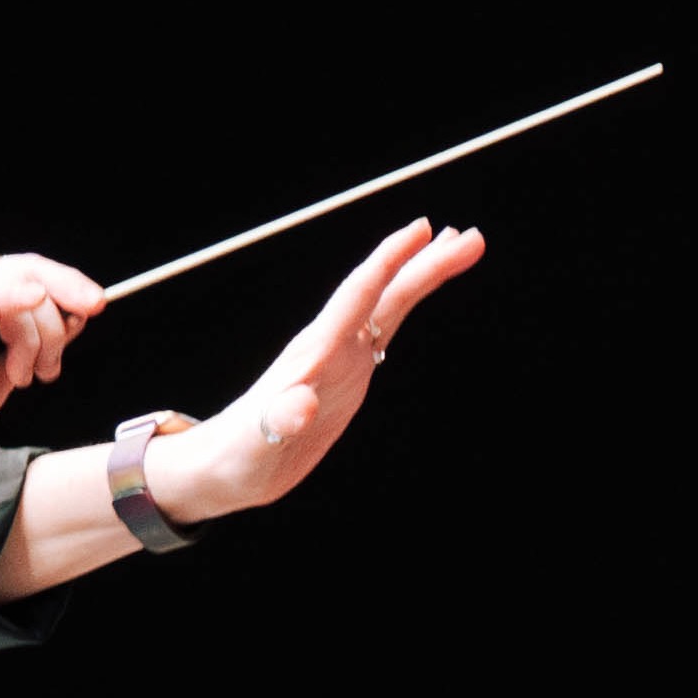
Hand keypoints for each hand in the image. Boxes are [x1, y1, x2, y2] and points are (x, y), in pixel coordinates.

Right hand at [0, 255, 106, 471]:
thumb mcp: (9, 365)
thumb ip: (38, 335)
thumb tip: (81, 309)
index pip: (24, 269)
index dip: (66, 281)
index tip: (97, 303)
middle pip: (25, 269)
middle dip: (65, 297)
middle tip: (90, 317)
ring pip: (16, 289)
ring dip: (36, 336)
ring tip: (23, 375)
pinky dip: (12, 300)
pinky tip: (34, 301)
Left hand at [138, 219, 484, 523]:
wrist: (225, 467)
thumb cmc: (238, 456)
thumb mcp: (258, 444)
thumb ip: (279, 422)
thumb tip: (298, 406)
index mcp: (314, 352)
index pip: (358, 295)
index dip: (390, 261)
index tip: (424, 230)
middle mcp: (330, 345)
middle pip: (384, 292)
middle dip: (426, 263)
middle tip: (472, 238)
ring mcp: (339, 358)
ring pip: (389, 305)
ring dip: (423, 275)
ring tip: (461, 247)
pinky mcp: (345, 376)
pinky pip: (384, 331)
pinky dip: (406, 306)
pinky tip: (417, 293)